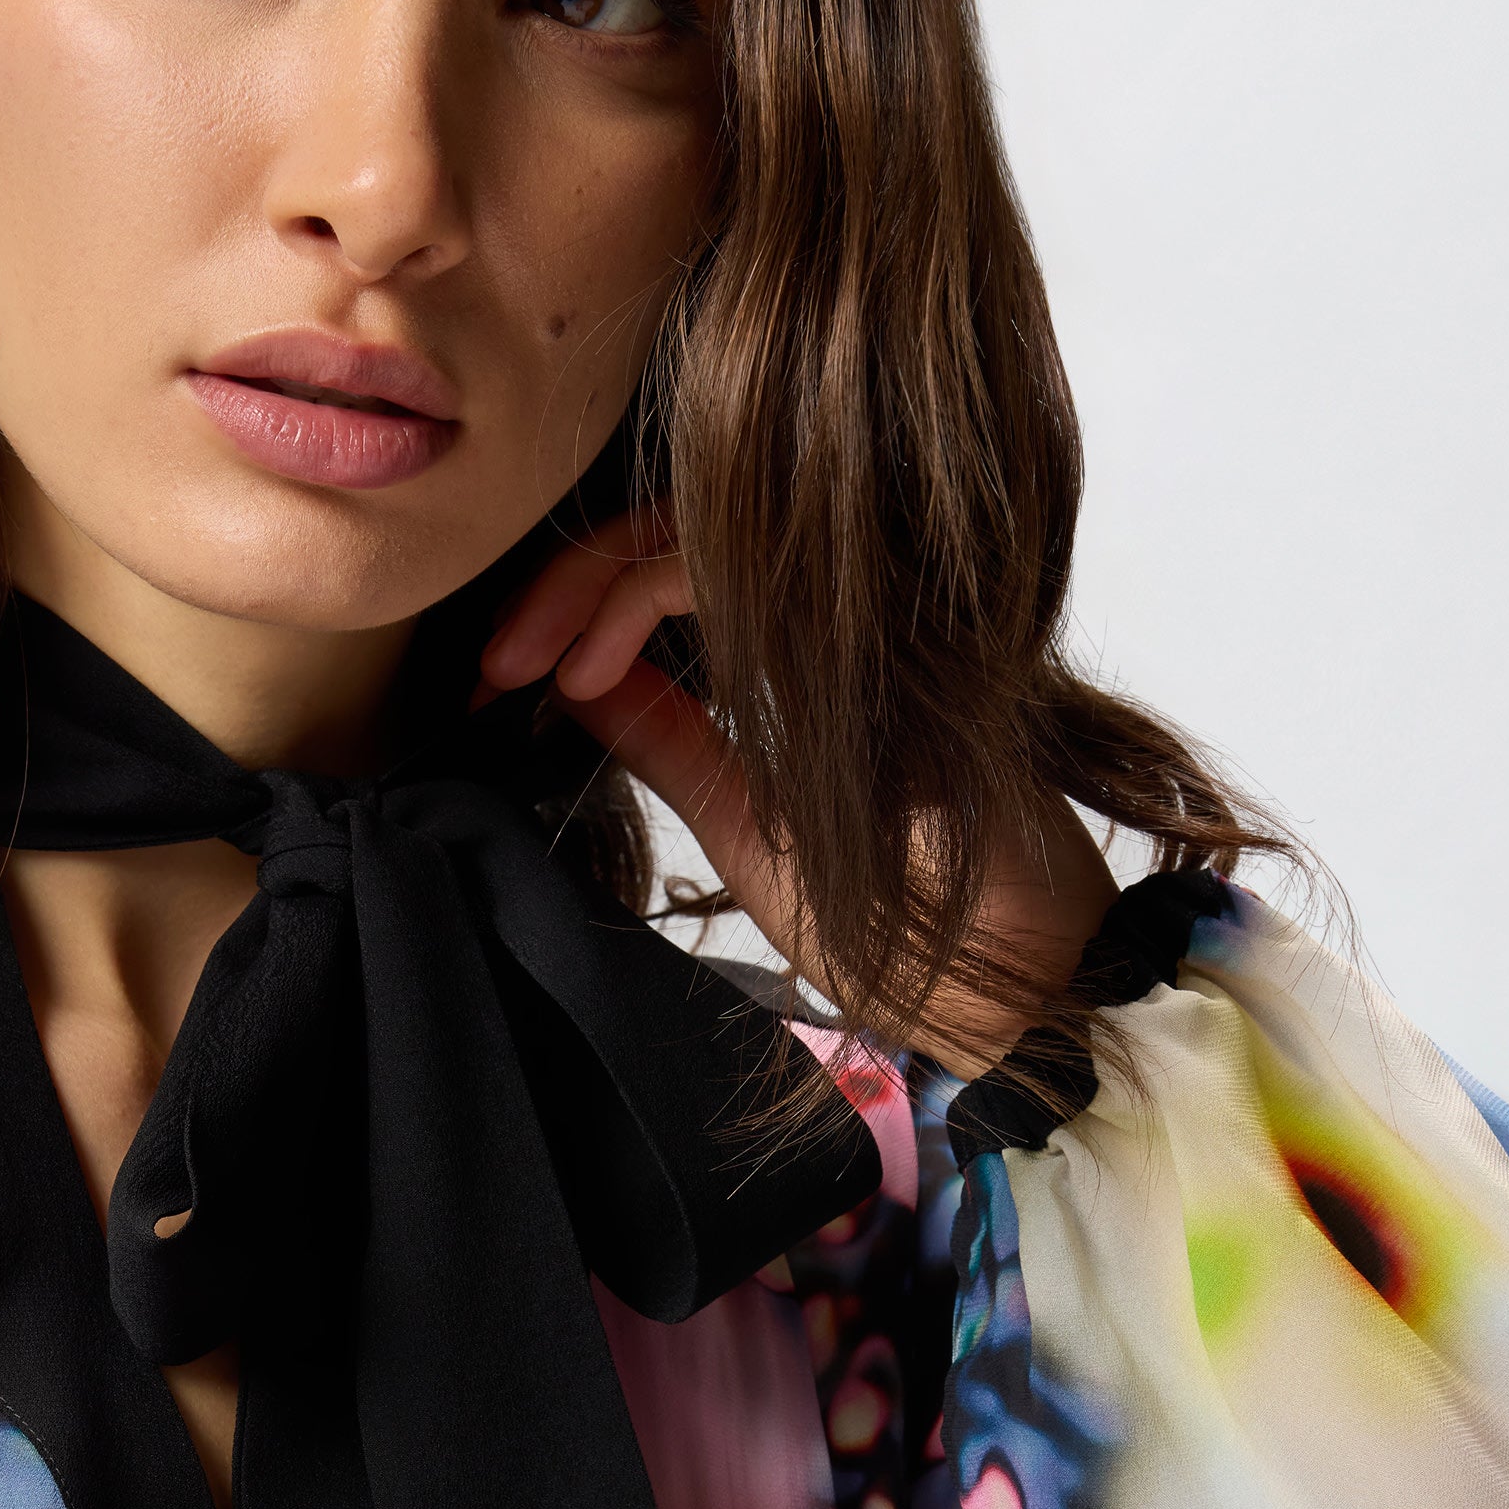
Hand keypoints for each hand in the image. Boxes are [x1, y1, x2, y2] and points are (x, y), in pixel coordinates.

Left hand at [480, 517, 1120, 1076]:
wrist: (1016, 984)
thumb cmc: (903, 924)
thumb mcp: (749, 829)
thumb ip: (673, 746)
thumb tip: (574, 674)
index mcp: (803, 655)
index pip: (672, 566)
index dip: (572, 602)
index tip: (494, 678)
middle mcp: (840, 609)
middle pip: (675, 524)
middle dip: (560, 584)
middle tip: (492, 660)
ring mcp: (875, 605)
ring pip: (701, 525)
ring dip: (586, 584)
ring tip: (528, 664)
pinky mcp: (890, 621)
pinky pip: (750, 562)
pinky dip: (647, 596)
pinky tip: (592, 669)